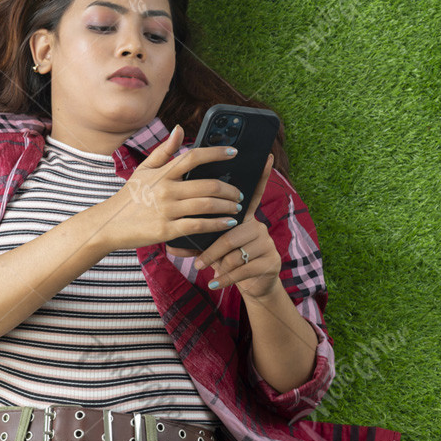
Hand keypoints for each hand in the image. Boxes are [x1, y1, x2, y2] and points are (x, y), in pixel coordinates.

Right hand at [95, 125, 243, 250]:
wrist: (109, 224)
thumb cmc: (130, 196)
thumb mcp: (144, 170)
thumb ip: (164, 150)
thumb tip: (179, 129)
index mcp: (162, 173)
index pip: (194, 157)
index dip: (216, 152)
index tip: (233, 152)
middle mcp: (166, 190)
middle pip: (208, 185)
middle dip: (230, 190)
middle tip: (239, 194)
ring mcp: (167, 210)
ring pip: (207, 205)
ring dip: (227, 207)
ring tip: (236, 208)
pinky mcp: (167, 230)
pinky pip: (198, 225)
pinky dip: (217, 224)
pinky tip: (228, 223)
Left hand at [190, 153, 281, 300]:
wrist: (253, 283)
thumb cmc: (227, 258)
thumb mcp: (210, 248)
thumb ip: (192, 242)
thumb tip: (169, 245)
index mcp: (243, 217)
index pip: (251, 193)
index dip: (260, 176)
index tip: (266, 157)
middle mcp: (257, 226)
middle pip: (231, 232)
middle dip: (212, 249)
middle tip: (197, 261)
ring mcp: (266, 243)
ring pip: (236, 253)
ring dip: (216, 264)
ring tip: (203, 270)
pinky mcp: (270, 262)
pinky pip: (243, 270)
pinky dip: (225, 278)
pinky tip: (215, 282)